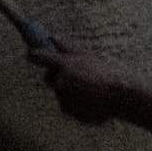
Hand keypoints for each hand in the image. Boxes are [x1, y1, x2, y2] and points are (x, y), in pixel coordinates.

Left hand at [28, 38, 151, 142]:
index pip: (38, 57)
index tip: (31, 54)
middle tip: (73, 75)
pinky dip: (76, 104)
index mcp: (64, 65)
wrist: (120, 96)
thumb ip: (67, 47)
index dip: (33, 55)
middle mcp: (60, 82)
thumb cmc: (105, 72)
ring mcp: (64, 98)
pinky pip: (68, 107)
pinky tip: (90, 100)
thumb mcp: (87, 55)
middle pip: (49, 79)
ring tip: (89, 89)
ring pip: (60, 94)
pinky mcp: (70, 112)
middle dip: (57, 77)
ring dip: (69, 91)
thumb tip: (52, 37)